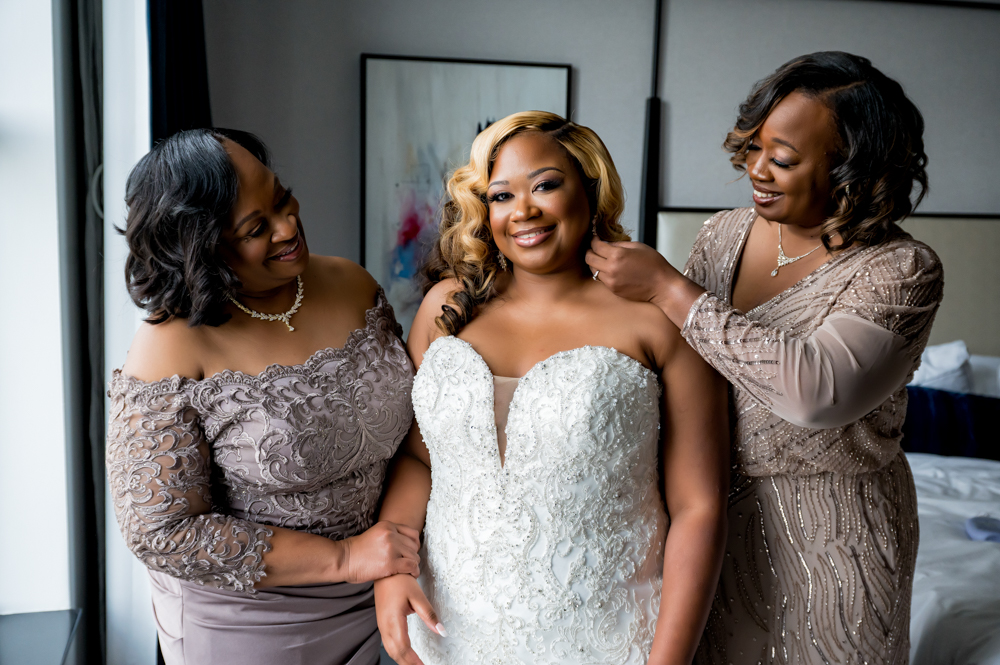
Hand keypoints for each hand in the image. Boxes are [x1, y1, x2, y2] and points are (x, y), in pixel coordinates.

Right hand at [338, 521, 420, 583]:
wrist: (343, 560)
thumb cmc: (357, 551)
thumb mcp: (375, 534)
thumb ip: (390, 535)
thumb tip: (406, 545)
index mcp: (387, 525)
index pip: (412, 534)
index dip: (415, 545)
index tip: (411, 553)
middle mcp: (391, 534)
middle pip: (414, 546)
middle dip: (413, 556)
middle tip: (409, 564)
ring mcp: (391, 548)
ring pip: (414, 556)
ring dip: (414, 565)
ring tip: (410, 571)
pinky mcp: (390, 562)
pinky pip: (411, 566)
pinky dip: (414, 572)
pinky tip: (411, 575)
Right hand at [375, 573, 444, 664]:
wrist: (386, 571)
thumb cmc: (400, 581)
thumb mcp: (418, 596)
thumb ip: (429, 615)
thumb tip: (441, 631)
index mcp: (393, 620)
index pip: (403, 647)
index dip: (413, 661)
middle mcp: (385, 625)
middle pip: (395, 652)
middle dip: (407, 663)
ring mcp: (382, 625)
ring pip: (390, 649)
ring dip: (401, 660)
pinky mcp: (382, 623)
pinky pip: (388, 643)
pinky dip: (396, 653)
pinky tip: (404, 655)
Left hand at [587, 236, 705, 326]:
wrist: (662, 286)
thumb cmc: (654, 265)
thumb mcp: (638, 246)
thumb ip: (619, 244)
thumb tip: (606, 244)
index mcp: (618, 255)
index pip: (596, 246)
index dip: (593, 240)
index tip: (595, 238)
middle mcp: (611, 268)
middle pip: (589, 258)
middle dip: (590, 251)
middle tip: (594, 248)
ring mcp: (611, 281)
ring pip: (593, 270)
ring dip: (595, 263)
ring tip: (602, 259)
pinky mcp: (613, 289)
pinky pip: (601, 279)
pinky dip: (602, 273)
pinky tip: (610, 269)